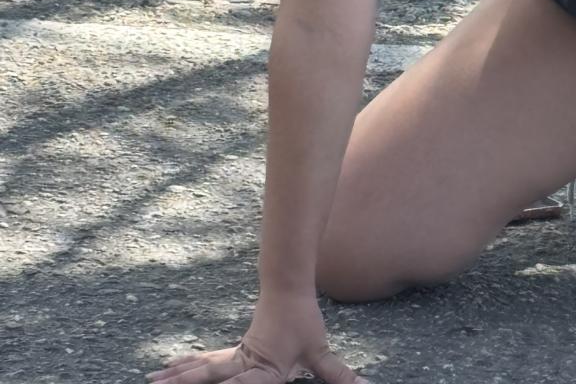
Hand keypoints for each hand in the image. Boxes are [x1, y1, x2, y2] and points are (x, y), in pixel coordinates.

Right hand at [145, 289, 365, 383]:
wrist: (288, 287)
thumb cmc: (304, 322)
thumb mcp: (320, 351)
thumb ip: (337, 374)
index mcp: (261, 369)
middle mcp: (242, 363)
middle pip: (208, 376)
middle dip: (184, 382)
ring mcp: (234, 355)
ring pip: (202, 367)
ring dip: (179, 373)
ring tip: (153, 378)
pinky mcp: (233, 350)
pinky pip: (206, 360)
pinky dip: (188, 363)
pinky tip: (173, 365)